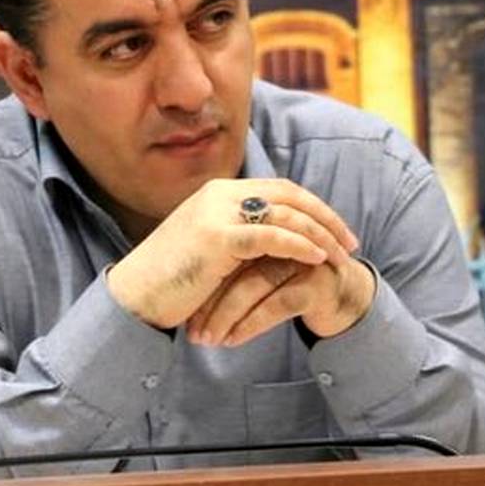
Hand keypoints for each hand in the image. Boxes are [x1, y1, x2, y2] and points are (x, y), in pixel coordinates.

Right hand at [106, 178, 358, 329]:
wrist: (134, 297)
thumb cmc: (171, 281)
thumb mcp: (209, 250)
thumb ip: (239, 239)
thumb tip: (275, 246)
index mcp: (218, 193)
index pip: (279, 188)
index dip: (313, 207)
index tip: (337, 230)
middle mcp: (219, 195)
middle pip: (289, 194)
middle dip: (326, 217)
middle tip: (351, 241)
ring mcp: (217, 213)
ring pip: (285, 213)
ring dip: (321, 233)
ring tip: (343, 255)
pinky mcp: (217, 238)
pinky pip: (271, 236)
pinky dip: (300, 245)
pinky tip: (318, 259)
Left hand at [186, 250, 374, 346]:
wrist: (344, 299)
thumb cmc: (293, 281)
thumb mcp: (258, 267)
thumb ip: (231, 262)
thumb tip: (183, 277)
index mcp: (264, 223)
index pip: (223, 248)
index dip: (200, 279)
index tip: (176, 308)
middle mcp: (282, 234)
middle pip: (235, 265)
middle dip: (209, 301)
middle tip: (190, 330)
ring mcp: (301, 256)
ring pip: (253, 285)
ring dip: (226, 316)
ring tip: (207, 340)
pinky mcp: (315, 282)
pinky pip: (276, 304)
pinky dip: (250, 324)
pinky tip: (233, 340)